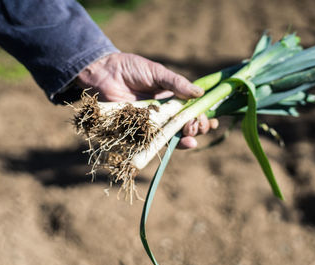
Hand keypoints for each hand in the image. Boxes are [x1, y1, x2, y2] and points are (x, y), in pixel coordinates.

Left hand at [75, 52, 217, 148]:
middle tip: (197, 125)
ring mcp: (149, 124)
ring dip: (184, 138)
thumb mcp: (157, 73)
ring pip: (170, 136)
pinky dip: (163, 144)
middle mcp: (162, 114)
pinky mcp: (136, 131)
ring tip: (191, 134)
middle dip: (195, 128)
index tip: (210, 119)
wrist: (103, 72)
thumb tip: (200, 93)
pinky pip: (150, 142)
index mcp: (171, 100)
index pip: (190, 112)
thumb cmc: (131, 69)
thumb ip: (177, 83)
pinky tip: (176, 142)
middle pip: (183, 127)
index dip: (201, 118)